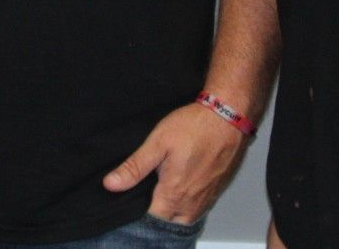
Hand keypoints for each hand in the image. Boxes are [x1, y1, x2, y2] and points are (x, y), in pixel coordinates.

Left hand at [102, 103, 247, 223]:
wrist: (228, 116)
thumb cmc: (193, 127)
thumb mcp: (157, 142)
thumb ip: (135, 167)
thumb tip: (110, 184)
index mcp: (174, 193)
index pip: (152, 219)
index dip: (139, 214)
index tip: (133, 200)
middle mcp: (192, 202)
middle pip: (169, 221)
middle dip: (157, 214)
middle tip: (146, 196)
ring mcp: (206, 198)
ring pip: (185, 218)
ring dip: (173, 211)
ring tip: (161, 194)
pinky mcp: (216, 190)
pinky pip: (198, 208)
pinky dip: (187, 205)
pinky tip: (180, 189)